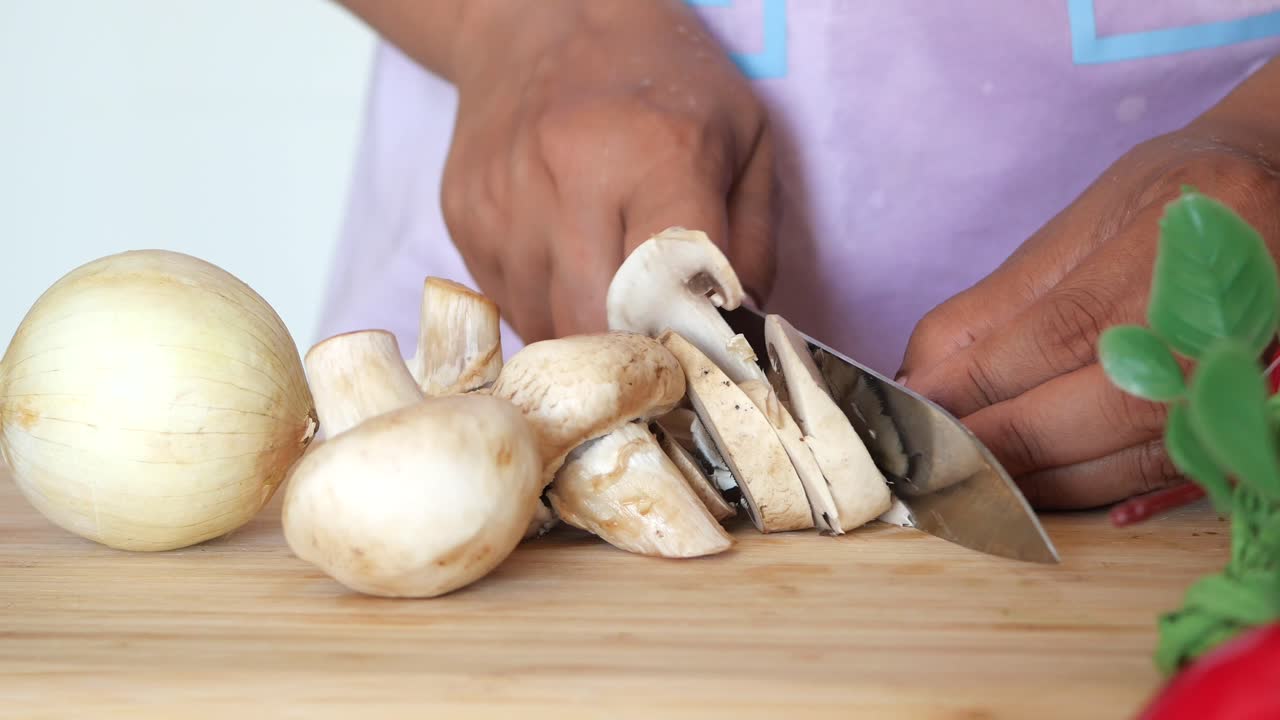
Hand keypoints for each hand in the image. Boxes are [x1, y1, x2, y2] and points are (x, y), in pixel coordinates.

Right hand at [440, 0, 774, 341]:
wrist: (539, 19)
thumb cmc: (661, 80)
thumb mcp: (743, 137)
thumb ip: (753, 247)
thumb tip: (736, 341)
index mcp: (656, 152)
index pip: (668, 294)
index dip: (688, 344)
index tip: (703, 359)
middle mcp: (568, 178)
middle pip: (598, 330)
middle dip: (633, 357)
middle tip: (660, 349)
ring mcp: (504, 203)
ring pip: (547, 331)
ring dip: (586, 336)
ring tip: (612, 292)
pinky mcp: (464, 221)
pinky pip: (511, 307)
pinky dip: (547, 309)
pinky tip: (566, 262)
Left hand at [898, 121, 1279, 509]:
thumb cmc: (1173, 200)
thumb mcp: (1088, 220)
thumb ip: (1006, 301)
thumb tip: (926, 375)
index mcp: (1188, 235)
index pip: (1065, 326)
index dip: (981, 377)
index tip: (912, 406)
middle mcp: (1231, 311)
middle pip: (1104, 404)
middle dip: (1001, 442)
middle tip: (927, 459)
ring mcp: (1252, 373)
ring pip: (1130, 455)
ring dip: (1035, 479)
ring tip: (961, 481)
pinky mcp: (1248, 419)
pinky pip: (1158, 474)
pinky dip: (1083, 488)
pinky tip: (1026, 488)